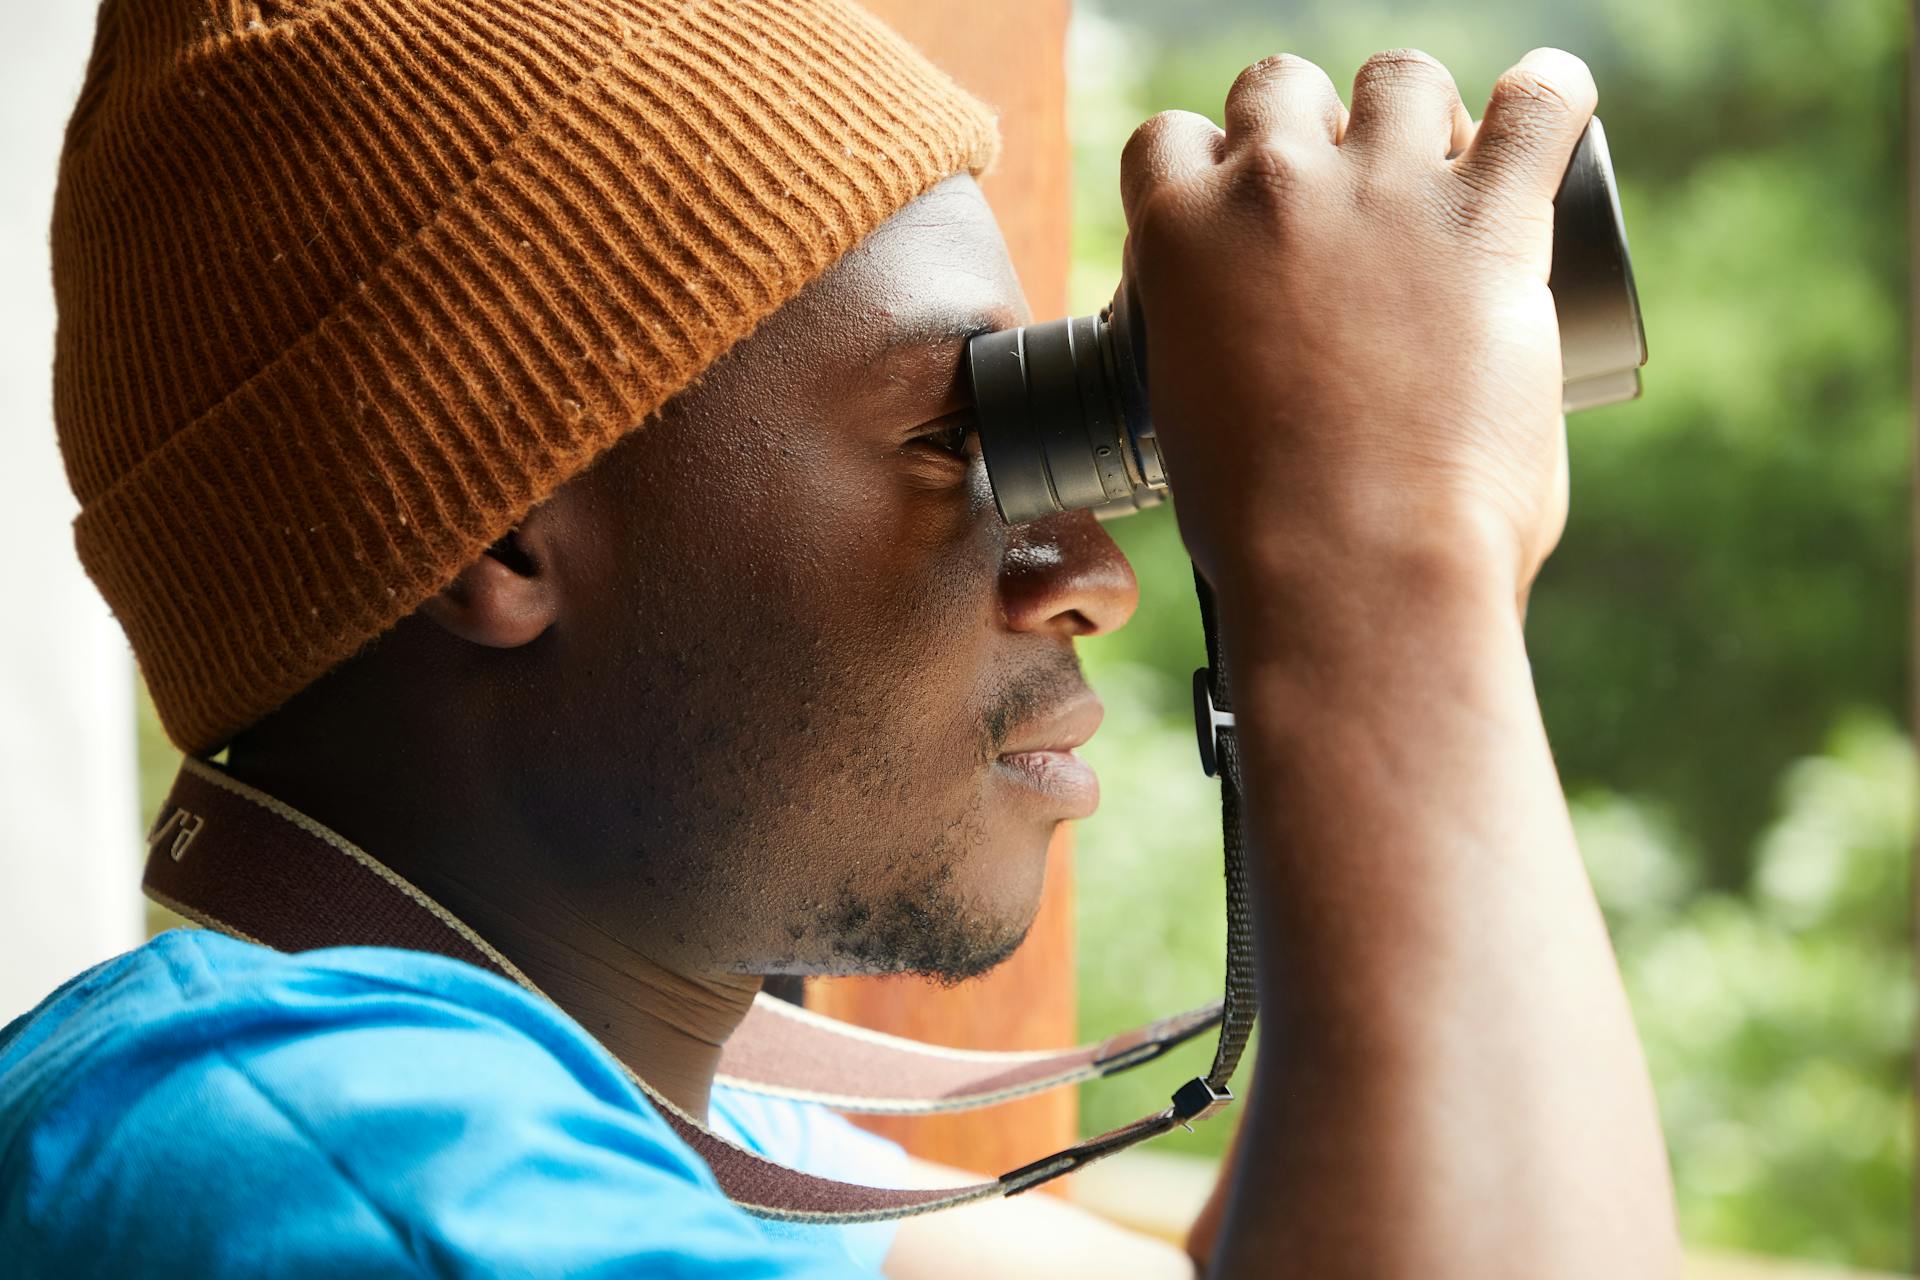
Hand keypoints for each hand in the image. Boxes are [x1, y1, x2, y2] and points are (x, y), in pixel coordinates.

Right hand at [1119, 48, 1594, 605]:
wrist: (1351, 566)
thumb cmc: (1269, 532)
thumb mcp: (1193, 423)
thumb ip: (1222, 356)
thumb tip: (1274, 363)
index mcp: (1180, 238)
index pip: (1172, 140)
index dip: (1211, 168)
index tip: (1241, 214)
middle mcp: (1272, 188)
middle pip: (1281, 83)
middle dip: (1312, 128)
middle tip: (1347, 204)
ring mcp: (1383, 195)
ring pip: (1400, 75)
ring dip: (1419, 114)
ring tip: (1444, 175)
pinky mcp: (1488, 221)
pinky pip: (1539, 100)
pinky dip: (1552, 95)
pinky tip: (1551, 116)